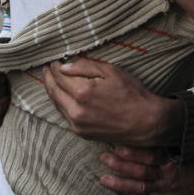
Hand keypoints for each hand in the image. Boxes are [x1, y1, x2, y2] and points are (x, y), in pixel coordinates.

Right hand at [0, 67, 9, 126]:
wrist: (8, 91)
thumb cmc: (6, 77)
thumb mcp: (4, 68)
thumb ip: (2, 65)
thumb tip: (6, 64)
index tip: (3, 78)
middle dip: (3, 92)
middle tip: (7, 89)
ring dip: (4, 105)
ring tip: (7, 99)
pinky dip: (1, 118)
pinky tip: (3, 112)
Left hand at [43, 57, 183, 146]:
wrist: (146, 122)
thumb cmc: (132, 94)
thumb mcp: (111, 72)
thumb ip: (85, 67)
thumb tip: (64, 66)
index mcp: (83, 92)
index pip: (60, 76)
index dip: (55, 67)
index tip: (54, 61)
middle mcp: (76, 111)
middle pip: (54, 91)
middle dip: (48, 78)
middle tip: (47, 69)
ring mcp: (78, 124)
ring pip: (57, 105)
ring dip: (52, 91)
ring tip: (51, 80)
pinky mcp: (82, 133)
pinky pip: (65, 115)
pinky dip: (60, 104)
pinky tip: (62, 97)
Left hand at [99, 146, 193, 194]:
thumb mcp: (182, 143)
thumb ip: (165, 137)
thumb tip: (146, 119)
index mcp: (171, 159)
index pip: (151, 155)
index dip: (134, 152)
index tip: (118, 144)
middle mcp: (167, 175)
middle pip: (142, 171)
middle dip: (122, 165)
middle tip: (104, 157)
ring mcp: (165, 189)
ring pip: (141, 188)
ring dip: (122, 185)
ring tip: (104, 179)